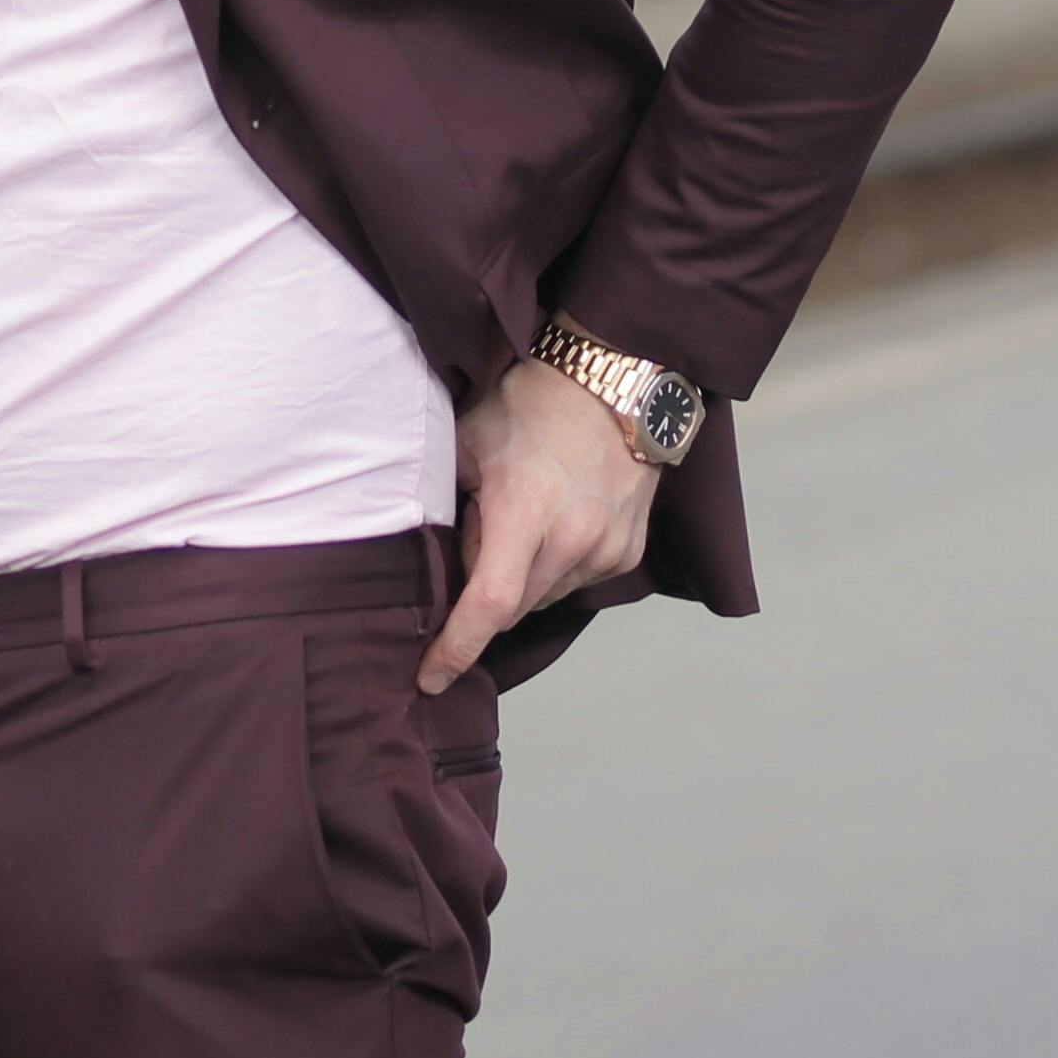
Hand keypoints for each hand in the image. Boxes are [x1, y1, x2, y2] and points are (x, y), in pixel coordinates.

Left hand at [426, 359, 664, 691]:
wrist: (617, 380)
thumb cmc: (535, 402)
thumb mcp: (469, 442)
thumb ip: (447, 502)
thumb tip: (427, 556)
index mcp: (525, 512)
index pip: (488, 605)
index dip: (456, 649)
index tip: (430, 678)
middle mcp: (573, 540)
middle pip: (511, 608)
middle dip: (485, 591)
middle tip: (481, 533)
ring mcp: (607, 549)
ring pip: (544, 599)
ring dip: (524, 580)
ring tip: (526, 518)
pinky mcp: (629, 552)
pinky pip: (578, 582)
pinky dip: (557, 567)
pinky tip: (558, 521)